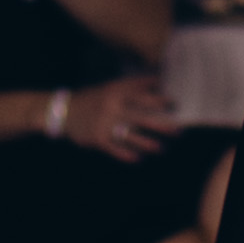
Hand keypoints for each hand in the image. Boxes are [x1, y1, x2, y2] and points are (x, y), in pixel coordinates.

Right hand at [53, 73, 179, 162]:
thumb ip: (130, 87)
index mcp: (116, 90)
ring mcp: (105, 123)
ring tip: (161, 148)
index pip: (141, 93)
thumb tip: (157, 84)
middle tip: (179, 130)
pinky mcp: (98, 138)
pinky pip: (116, 149)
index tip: (174, 102)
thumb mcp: (109, 87)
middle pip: (142, 115)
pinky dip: (127, 155)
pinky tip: (138, 159)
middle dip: (161, 124)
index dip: (158, 98)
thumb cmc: (93, 98)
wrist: (64, 111)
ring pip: (131, 135)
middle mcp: (112, 106)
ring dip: (148, 143)